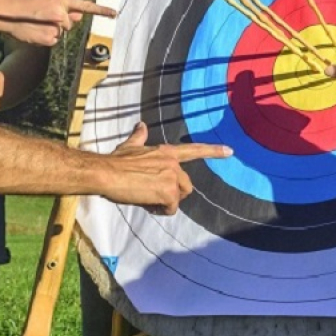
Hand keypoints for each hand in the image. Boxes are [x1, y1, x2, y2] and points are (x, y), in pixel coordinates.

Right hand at [1, 0, 115, 46]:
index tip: (115, 13)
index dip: (101, 10)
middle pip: (70, 24)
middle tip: (42, 19)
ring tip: (37, 25)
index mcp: (61, 0)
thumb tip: (79, 15)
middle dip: (59, 24)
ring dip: (52, 31)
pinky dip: (47, 39)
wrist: (7, 14)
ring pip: (62, 34)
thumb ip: (64, 10)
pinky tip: (36, 32)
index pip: (85, 6)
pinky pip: (55, 41)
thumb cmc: (26, 8)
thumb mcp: (47, 4)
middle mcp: (61, 12)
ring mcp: (56, 26)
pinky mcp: (51, 38)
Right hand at [100, 122, 229, 214]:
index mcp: (166, 152)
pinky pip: (170, 208)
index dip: (213, 151)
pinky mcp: (168, 192)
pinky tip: (145, 202)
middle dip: (172, 194)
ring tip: (145, 197)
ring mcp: (172, 177)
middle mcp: (173, 163)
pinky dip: (159, 210)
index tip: (230, 151)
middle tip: (151, 194)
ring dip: (164, 203)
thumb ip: (140, 137)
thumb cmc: (115, 161)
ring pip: (177, 198)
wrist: (105, 172)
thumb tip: (141, 125)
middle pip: (185, 186)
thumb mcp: (130, 146)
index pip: (194, 150)